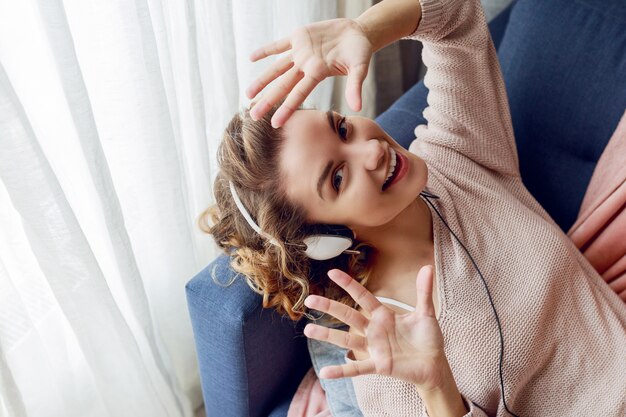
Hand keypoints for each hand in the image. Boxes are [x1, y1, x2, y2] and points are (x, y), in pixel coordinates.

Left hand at [246, 18, 372, 127]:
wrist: (357, 33)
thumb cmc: (360, 51)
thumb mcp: (360, 68)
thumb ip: (355, 86)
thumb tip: (357, 108)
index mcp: (318, 73)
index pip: (299, 94)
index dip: (286, 108)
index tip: (274, 123)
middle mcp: (306, 66)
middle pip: (282, 86)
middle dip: (267, 100)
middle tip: (252, 116)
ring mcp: (301, 52)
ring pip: (276, 68)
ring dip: (262, 80)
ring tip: (247, 94)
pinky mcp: (299, 37)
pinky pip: (279, 45)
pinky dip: (266, 50)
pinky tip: (251, 58)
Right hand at [304, 266, 448, 390]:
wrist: (435, 365)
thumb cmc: (428, 339)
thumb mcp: (426, 313)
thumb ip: (423, 291)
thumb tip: (427, 267)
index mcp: (384, 315)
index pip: (362, 296)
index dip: (348, 284)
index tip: (332, 272)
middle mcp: (374, 330)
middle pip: (348, 315)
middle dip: (329, 307)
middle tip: (309, 299)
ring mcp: (374, 348)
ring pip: (346, 340)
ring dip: (327, 335)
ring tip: (307, 330)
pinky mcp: (379, 365)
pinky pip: (357, 368)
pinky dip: (341, 371)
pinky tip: (325, 372)